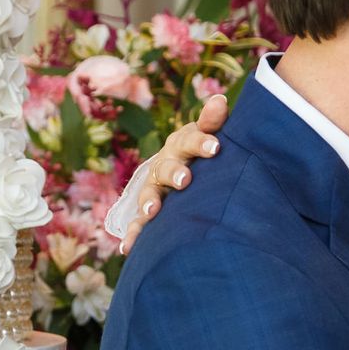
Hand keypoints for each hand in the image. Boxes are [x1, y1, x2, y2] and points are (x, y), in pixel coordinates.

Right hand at [117, 93, 227, 253]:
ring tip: (152, 212)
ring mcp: (154, 189)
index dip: (201, 142)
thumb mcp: (208, 134)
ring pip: (149, 195)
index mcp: (180, 145)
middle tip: (185, 180)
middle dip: (174, 173)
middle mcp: (163, 165)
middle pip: (166, 167)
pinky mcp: (148, 211)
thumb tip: (220, 100)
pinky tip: (128, 248)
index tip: (216, 147)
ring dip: (149, 202)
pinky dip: (133, 234)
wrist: (183, 168)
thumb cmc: (201, 151)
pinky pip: (138, 223)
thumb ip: (213, 122)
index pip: (190, 140)